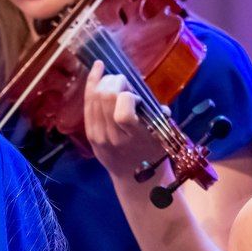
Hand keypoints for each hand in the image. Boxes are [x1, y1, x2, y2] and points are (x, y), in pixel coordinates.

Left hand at [84, 60, 164, 178]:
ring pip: (94, 99)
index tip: (136, 95)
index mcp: (135, 138)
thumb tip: (143, 94)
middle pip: (105, 98)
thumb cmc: (155, 154)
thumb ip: (157, 113)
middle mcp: (113, 138)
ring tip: (114, 80)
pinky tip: (97, 70)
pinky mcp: (90, 135)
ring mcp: (98, 136)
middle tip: (125, 83)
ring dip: (104, 82)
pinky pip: (87, 106)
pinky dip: (92, 85)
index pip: (123, 112)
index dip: (128, 96)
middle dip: (115, 82)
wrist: (136, 180)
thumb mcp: (163, 135)